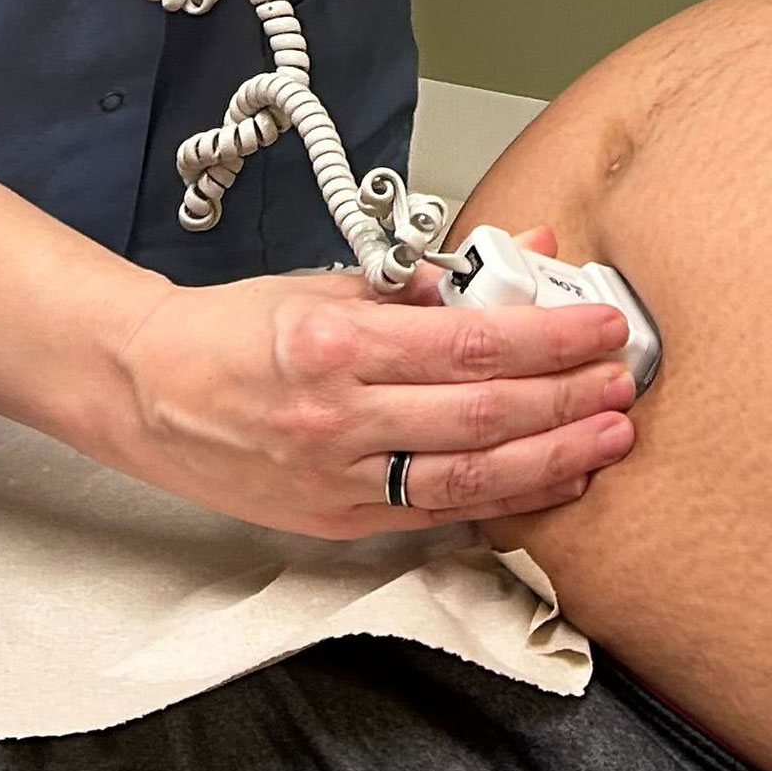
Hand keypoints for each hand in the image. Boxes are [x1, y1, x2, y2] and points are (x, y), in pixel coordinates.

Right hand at [96, 261, 636, 536]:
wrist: (148, 390)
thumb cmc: (238, 327)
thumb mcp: (330, 280)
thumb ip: (431, 278)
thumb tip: (524, 249)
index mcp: (337, 340)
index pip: (470, 343)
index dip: (549, 338)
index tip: (601, 324)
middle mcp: (338, 415)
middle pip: (481, 415)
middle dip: (566, 400)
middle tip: (622, 384)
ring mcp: (335, 477)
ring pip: (468, 479)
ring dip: (551, 459)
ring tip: (608, 439)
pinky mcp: (334, 521)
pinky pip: (434, 515)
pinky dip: (500, 498)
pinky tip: (549, 480)